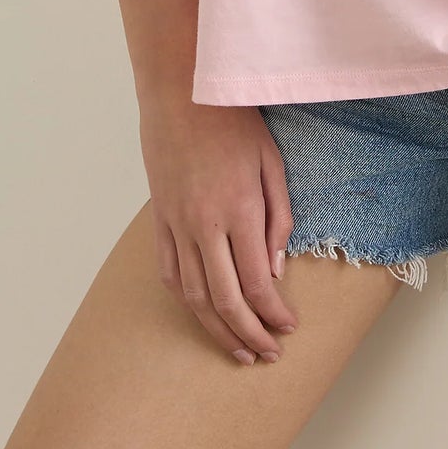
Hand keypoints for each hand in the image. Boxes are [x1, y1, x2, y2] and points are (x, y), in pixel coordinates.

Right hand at [138, 80, 299, 365]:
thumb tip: (277, 271)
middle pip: (225, 299)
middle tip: (267, 355)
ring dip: (216, 329)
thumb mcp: (271, 163)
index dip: (273, 313)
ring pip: (193, 295)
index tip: (288, 328)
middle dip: (249, 335)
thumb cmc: (234, 122)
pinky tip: (202, 313)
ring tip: (237, 349)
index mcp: (238, 209)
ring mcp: (176, 224)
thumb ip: (278, 219)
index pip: (257, 282)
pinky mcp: (159, 220)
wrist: (181, 93)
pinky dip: (186, 300)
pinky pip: (169, 273)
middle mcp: (204, 224)